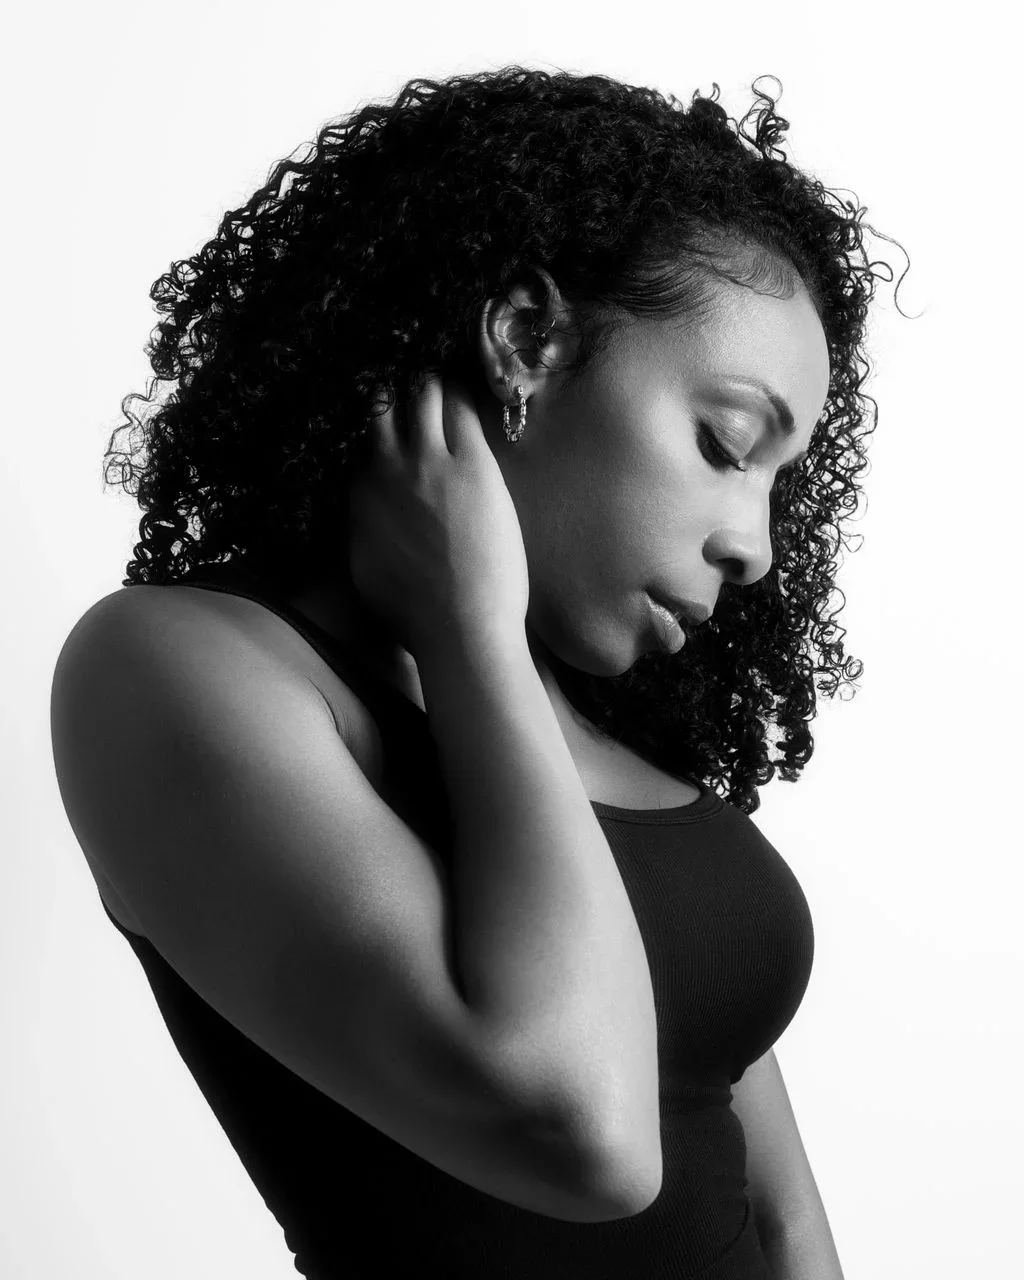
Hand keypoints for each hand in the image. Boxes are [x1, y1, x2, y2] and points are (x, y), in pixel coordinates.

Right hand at [347, 372, 529, 662]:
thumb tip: (360, 516)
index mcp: (358, 496)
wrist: (460, 628)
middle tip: (405, 369)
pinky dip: (461, 392)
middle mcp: (385, 471)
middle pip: (380, 406)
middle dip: (391, 385)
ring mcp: (428, 464)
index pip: (358, 439)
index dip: (370, 418)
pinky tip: (468, 382)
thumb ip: (360, 532)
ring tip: (439, 367)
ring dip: (428, 380)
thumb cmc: (416, 616)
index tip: (376, 404)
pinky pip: (462, 410)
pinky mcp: (472, 465)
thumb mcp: (366, 571)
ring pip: (420, 395)